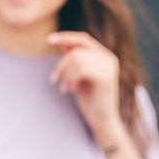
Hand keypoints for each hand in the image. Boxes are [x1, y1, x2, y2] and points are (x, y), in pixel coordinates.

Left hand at [47, 31, 124, 145]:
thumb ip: (74, 60)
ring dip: (65, 74)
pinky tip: (70, 90)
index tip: (49, 39)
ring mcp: (109, 67)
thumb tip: (63, 44)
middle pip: (77, 50)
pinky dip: (71, 79)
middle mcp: (109, 59)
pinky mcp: (106, 77)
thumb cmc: (90, 100)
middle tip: (53, 79)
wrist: (102, 121)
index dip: (65, 37)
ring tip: (64, 88)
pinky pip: (81, 69)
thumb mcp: (78, 77)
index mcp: (104, 56)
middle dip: (61, 64)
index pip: (83, 39)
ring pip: (77, 59)